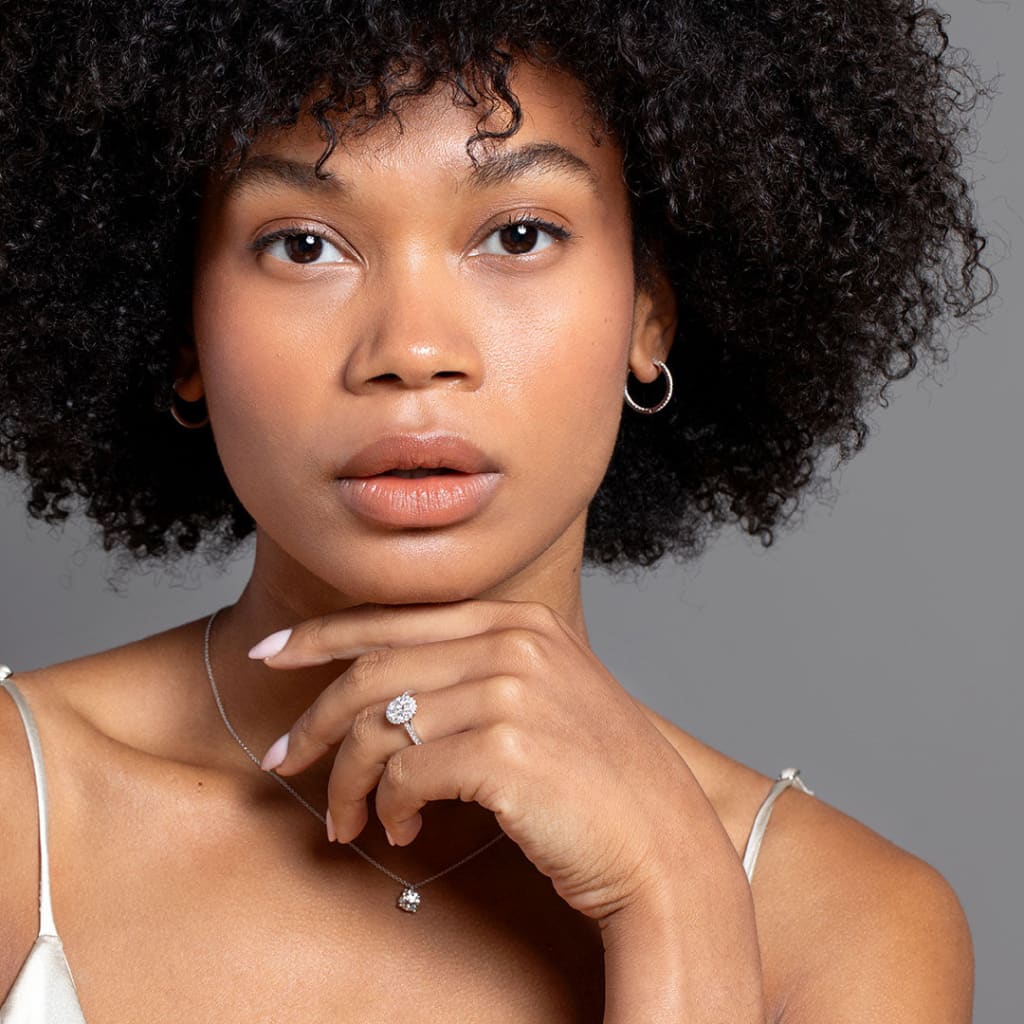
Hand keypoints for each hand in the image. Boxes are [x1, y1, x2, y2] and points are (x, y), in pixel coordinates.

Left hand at [248, 599, 737, 923]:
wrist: (662, 844)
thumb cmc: (596, 779)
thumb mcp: (542, 697)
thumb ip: (474, 672)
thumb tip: (382, 692)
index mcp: (519, 621)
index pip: (395, 619)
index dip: (323, 636)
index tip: (273, 655)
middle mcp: (513, 644)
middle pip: (373, 671)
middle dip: (313, 719)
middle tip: (282, 758)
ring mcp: (511, 693)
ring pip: (379, 728)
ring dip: (346, 781)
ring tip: (346, 820)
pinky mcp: (505, 751)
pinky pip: (406, 776)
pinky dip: (389, 808)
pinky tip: (403, 829)